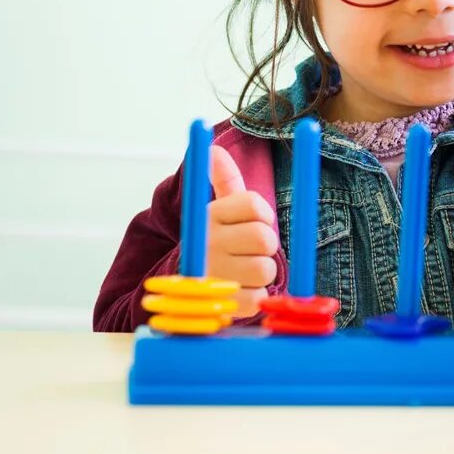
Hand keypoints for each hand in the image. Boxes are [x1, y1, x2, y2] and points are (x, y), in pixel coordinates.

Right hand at [207, 145, 278, 317]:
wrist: (187, 285)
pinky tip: (240, 291)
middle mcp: (208, 242)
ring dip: (262, 273)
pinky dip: (256, 297)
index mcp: (210, 215)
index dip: (264, 216)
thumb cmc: (217, 241)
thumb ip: (224, 179)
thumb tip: (214, 150)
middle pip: (265, 238)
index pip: (255, 205)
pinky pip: (259, 297)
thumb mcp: (219, 209)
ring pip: (265, 269)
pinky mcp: (219, 304)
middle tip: (252, 251)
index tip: (256, 223)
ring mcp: (212, 274)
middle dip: (266, 246)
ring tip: (244, 271)